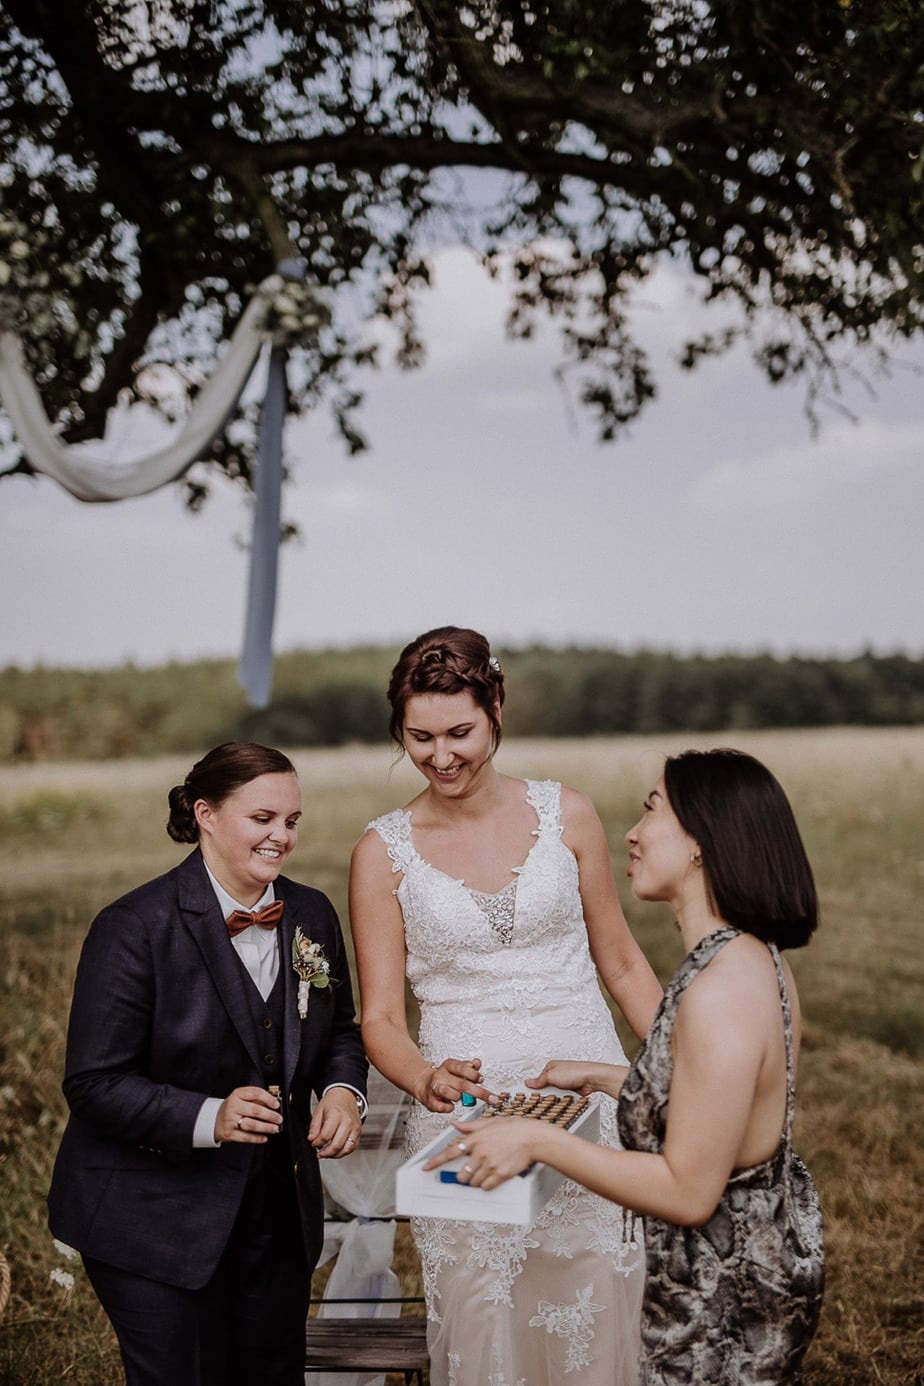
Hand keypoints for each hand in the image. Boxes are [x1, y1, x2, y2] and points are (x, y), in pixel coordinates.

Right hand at [215, 1086, 281, 1143]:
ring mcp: (230, 1120)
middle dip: (270, 1115)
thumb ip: (256, 1098)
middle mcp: (233, 1106)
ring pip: (251, 1125)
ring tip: (274, 1128)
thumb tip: (273, 1103)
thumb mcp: (241, 1097)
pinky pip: (245, 1137)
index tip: (276, 1104)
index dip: (268, 1098)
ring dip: (265, 1127)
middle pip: (255, 1110)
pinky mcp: (229, 1133)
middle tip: (278, 1119)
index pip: (255, 1093)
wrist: (214, 1119)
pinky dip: (257, 1138)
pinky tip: (264, 1137)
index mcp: (237, 1094)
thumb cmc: (232, 1107)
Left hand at [308, 1086, 362, 1158]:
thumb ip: (314, 1126)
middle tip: (319, 1153)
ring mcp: (355, 1128)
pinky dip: (344, 1152)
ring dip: (335, 1155)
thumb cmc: (332, 1103)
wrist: (346, 1095)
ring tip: (327, 1154)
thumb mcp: (319, 1111)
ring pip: (346, 1149)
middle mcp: (347, 1122)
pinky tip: (336, 1151)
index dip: (317, 1143)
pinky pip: (352, 1147)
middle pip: (337, 1145)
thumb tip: (311, 1139)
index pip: (325, 1136)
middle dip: (325, 1153)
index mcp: (336, 1115)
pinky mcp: (358, 1132)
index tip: (313, 1143)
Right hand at [414, 1058, 499, 1112]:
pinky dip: (449, 1107)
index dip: (473, 1074)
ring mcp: (434, 1088)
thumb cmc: (444, 1077)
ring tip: (459, 1097)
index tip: (482, 1080)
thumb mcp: (456, 1068)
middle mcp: (440, 1076)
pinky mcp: (431, 1101)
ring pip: (451, 1094)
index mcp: (448, 1066)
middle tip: (491, 1098)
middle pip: (462, 1084)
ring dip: (459, 1098)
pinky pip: (443, 1107)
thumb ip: (469, 1067)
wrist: (423, 1084)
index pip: (462, 1067)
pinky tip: (451, 1105)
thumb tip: (477, 1063)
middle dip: (479, 1092)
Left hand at [422, 1115, 541, 1189]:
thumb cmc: (513, 1128)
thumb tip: (454, 1125)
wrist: (532, 1137)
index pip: (450, 1152)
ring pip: (473, 1182)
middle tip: (473, 1170)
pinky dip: (486, 1185)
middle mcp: (480, 1152)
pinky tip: (493, 1176)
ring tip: (487, 1170)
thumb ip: (470, 1127)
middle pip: (461, 1174)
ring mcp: (490, 1164)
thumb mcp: (489, 1122)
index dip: (436, 1162)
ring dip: (476, 1180)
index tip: (426, 1168)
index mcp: (475, 1139)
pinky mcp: (500, 1174)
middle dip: (464, 1175)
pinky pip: (485, 1187)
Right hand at [526, 1059, 628, 1098]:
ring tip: (558, 1097)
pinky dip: (564, 1100)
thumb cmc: (575, 1071)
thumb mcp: (552, 1076)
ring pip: (555, 1094)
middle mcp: (558, 1074)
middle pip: (546, 1087)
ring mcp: (565, 1082)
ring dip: (556, 1097)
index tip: (530, 1095)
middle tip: (546, 1097)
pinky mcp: (571, 1090)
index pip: (538, 1078)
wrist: (592, 1078)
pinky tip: (564, 1100)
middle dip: (547, 1093)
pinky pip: (563, 1098)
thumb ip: (539, 1081)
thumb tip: (528, 1082)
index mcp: (551, 1067)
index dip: (534, 1087)